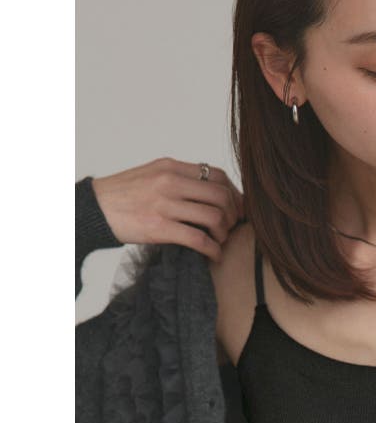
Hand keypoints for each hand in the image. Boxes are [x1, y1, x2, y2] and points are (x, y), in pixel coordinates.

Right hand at [91, 158, 244, 261]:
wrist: (93, 209)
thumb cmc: (124, 195)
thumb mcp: (152, 175)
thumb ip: (180, 178)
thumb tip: (211, 191)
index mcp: (171, 167)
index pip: (217, 176)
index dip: (234, 194)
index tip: (236, 208)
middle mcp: (170, 182)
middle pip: (221, 196)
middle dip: (233, 214)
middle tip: (230, 227)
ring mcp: (165, 204)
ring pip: (214, 217)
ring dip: (224, 233)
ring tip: (219, 241)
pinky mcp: (159, 228)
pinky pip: (199, 239)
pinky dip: (214, 250)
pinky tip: (214, 255)